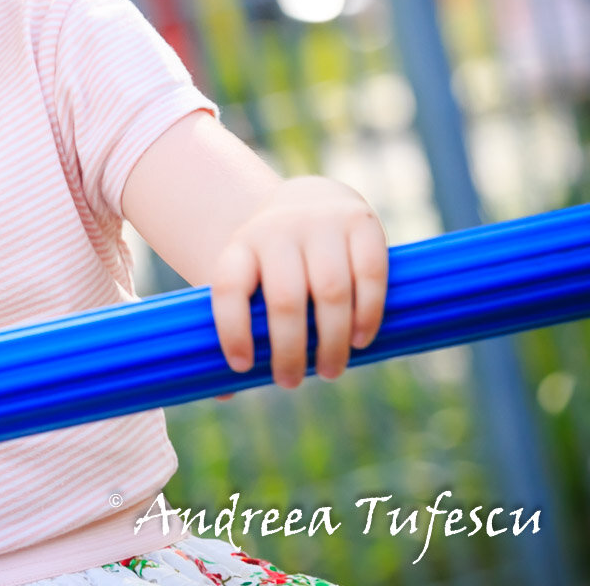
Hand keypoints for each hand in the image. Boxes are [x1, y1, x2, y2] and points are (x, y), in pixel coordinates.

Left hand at [208, 175, 387, 389]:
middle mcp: (277, 231)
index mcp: (241, 247)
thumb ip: (238, 329)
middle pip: (284, 298)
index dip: (232, 329)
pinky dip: (368, 313)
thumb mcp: (248, 278)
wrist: (310, 198)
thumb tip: (223, 395)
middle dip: (289, 349)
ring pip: (330, 291)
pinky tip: (360, 340)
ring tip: (328, 371)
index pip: (228, 287)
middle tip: (290, 383)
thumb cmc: (274, 259)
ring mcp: (321, 224)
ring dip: (332, 340)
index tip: (242, 367)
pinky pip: (369, 274)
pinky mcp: (361, 223)